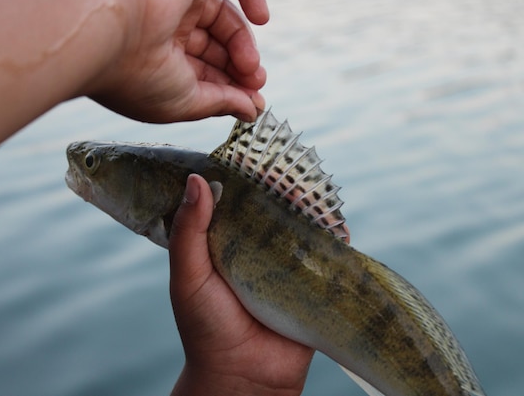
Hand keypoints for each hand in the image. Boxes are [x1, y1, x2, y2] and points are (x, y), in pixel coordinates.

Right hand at [90, 0, 268, 122]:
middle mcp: (166, 30)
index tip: (252, 102)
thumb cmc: (135, 76)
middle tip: (255, 84)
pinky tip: (261, 19)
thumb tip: (250, 110)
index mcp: (157, 61)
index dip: (230, 86)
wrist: (109, 33)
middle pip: (216, 47)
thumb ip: (221, 104)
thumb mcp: (185, 103)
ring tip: (252, 68)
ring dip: (245, 45)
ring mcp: (178, 1)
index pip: (203, 71)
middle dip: (240, 69)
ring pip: (224, 19)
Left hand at [169, 175, 313, 395]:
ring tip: (312, 183)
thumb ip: (189, 232)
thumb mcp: (188, 276)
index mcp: (224, 243)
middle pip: (271, 209)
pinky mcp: (310, 283)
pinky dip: (333, 238)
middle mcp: (255, 249)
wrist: (243, 377)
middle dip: (281, 186)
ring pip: (300, 227)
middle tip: (288, 160)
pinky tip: (335, 222)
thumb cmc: (206, 327)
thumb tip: (197, 180)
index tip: (249, 149)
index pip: (233, 201)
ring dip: (308, 207)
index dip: (241, 176)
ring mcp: (285, 264)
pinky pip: (325, 256)